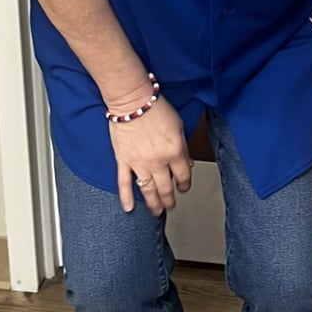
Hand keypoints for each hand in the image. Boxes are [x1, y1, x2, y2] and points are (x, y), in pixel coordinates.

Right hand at [108, 98, 192, 215]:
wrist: (132, 100)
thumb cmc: (156, 108)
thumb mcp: (178, 125)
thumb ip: (183, 147)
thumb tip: (187, 163)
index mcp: (174, 151)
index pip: (183, 176)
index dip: (185, 184)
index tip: (184, 188)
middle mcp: (158, 161)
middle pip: (166, 188)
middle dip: (169, 199)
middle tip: (171, 206)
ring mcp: (139, 163)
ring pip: (148, 190)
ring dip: (153, 204)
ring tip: (157, 212)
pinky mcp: (123, 160)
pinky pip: (124, 183)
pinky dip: (126, 197)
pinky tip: (129, 208)